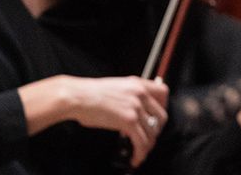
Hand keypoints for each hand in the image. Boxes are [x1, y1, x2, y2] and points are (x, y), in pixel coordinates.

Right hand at [50, 75, 168, 167]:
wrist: (77, 96)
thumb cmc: (90, 93)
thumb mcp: (116, 87)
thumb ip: (129, 96)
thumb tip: (135, 111)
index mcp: (137, 83)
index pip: (163, 93)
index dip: (163, 107)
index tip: (157, 117)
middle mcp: (140, 94)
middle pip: (161, 116)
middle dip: (156, 131)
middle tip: (148, 138)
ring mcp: (136, 107)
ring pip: (152, 132)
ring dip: (148, 145)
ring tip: (141, 151)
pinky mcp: (128, 121)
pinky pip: (141, 141)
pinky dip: (140, 153)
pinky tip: (135, 157)